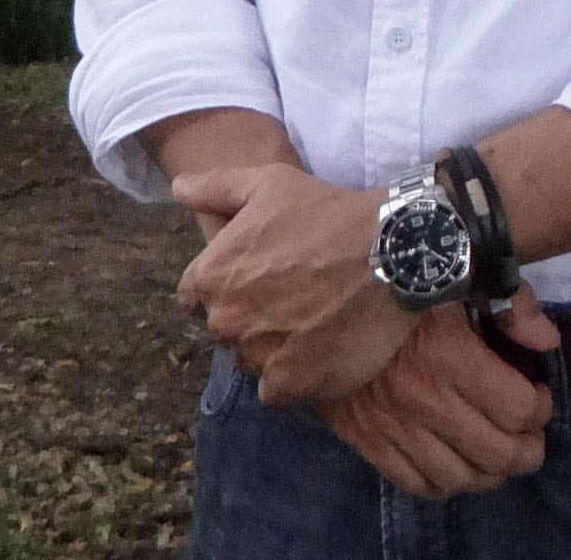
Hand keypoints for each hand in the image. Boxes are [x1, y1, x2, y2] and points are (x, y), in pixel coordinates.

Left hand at [172, 163, 409, 403]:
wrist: (391, 252)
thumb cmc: (328, 214)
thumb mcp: (270, 183)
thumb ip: (215, 187)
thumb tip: (178, 187)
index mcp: (211, 275)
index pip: (193, 296)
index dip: (225, 284)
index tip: (259, 276)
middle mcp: (225, 321)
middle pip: (224, 328)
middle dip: (248, 314)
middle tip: (291, 293)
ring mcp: (256, 356)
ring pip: (251, 358)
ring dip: (271, 345)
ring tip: (311, 317)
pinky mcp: (289, 385)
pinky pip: (278, 388)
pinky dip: (294, 373)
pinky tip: (320, 345)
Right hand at [318, 286, 560, 497]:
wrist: (314, 296)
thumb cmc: (394, 276)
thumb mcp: (455, 272)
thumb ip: (509, 303)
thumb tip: (547, 339)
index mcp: (448, 355)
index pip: (517, 407)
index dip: (541, 406)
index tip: (540, 394)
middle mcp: (423, 400)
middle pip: (496, 453)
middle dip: (527, 449)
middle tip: (533, 435)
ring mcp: (392, 427)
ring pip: (459, 478)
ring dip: (491, 473)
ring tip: (502, 455)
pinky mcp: (367, 441)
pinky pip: (415, 483)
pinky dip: (445, 484)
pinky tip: (458, 466)